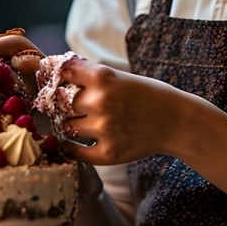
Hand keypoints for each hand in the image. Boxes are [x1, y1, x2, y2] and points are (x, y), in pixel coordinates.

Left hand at [56, 58, 192, 165]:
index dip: (54, 76)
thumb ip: (87, 76)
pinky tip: (77, 141)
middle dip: (63, 104)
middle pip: (60, 102)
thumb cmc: (145, 95)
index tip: (53, 80)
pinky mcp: (108, 153)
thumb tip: (50, 73)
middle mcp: (100, 101)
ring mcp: (104, 129)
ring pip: (66, 126)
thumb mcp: (118, 76)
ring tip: (79, 122)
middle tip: (69, 106)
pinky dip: (72, 147)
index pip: (62, 72)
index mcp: (103, 77)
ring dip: (68, 124)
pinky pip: (75, 151)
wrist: (175, 121)